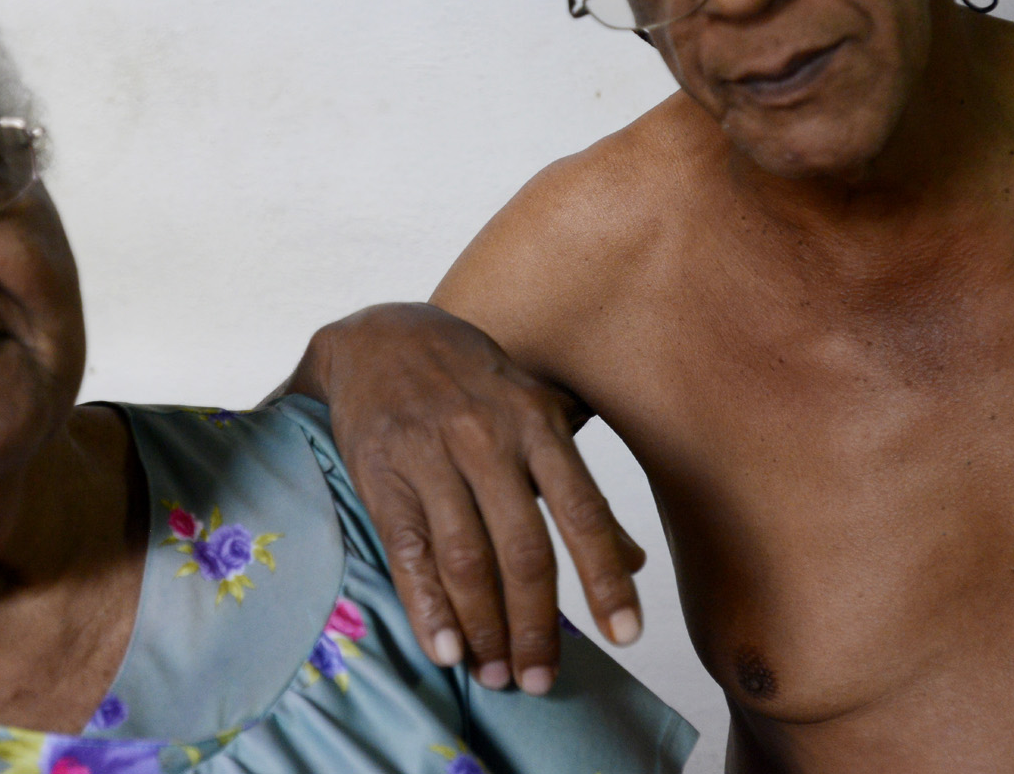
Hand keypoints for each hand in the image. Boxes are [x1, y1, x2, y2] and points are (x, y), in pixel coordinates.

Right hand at [301, 303, 646, 693]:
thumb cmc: (471, 383)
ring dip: (485, 628)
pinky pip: (409, 551)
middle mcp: (487, 438)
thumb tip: (635, 562)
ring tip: (495, 675)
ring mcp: (431, 455)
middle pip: (524, 548)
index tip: (626, 635)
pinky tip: (446, 649)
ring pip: (467, 558)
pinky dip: (428, 608)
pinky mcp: (382, 473)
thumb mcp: (535, 415)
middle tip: (541, 679)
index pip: (583, 511)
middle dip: (537, 625)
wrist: (378, 335)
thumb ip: (580, 489)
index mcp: (537, 423)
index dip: (605, 578)